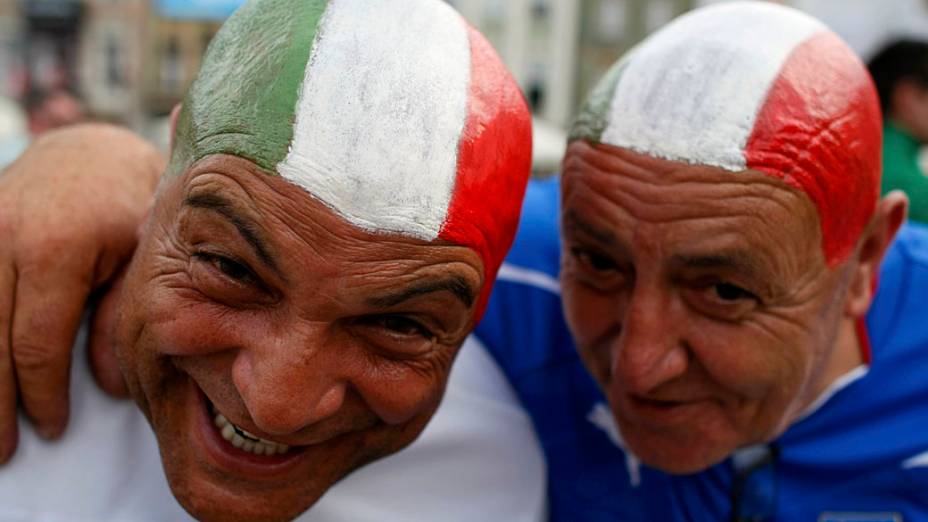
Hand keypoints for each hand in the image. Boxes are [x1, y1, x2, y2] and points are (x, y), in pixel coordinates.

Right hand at [0, 123, 163, 462]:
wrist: (90, 153)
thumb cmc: (130, 206)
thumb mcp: (141, 258)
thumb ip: (118, 319)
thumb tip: (106, 387)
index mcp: (55, 249)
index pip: (36, 344)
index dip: (41, 394)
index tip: (52, 428)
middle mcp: (2, 238)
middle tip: (2, 451)